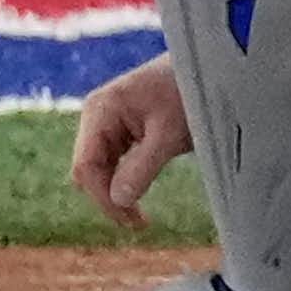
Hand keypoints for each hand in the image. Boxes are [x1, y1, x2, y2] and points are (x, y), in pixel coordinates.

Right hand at [71, 56, 190, 228]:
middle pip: (87, 169)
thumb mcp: (168, 135)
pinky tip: (138, 194)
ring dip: (114, 192)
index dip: (104, 198)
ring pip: (97, 168)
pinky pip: (110, 162)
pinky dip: (121, 181)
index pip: (86, 165)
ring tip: (141, 216)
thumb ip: (142, 168)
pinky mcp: (120, 128)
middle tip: (140, 223)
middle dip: (107, 197)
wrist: (204, 68)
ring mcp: (106, 121)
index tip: (134, 221)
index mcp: (100, 110)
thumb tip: (118, 200)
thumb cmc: (187, 95)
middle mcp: (96, 115)